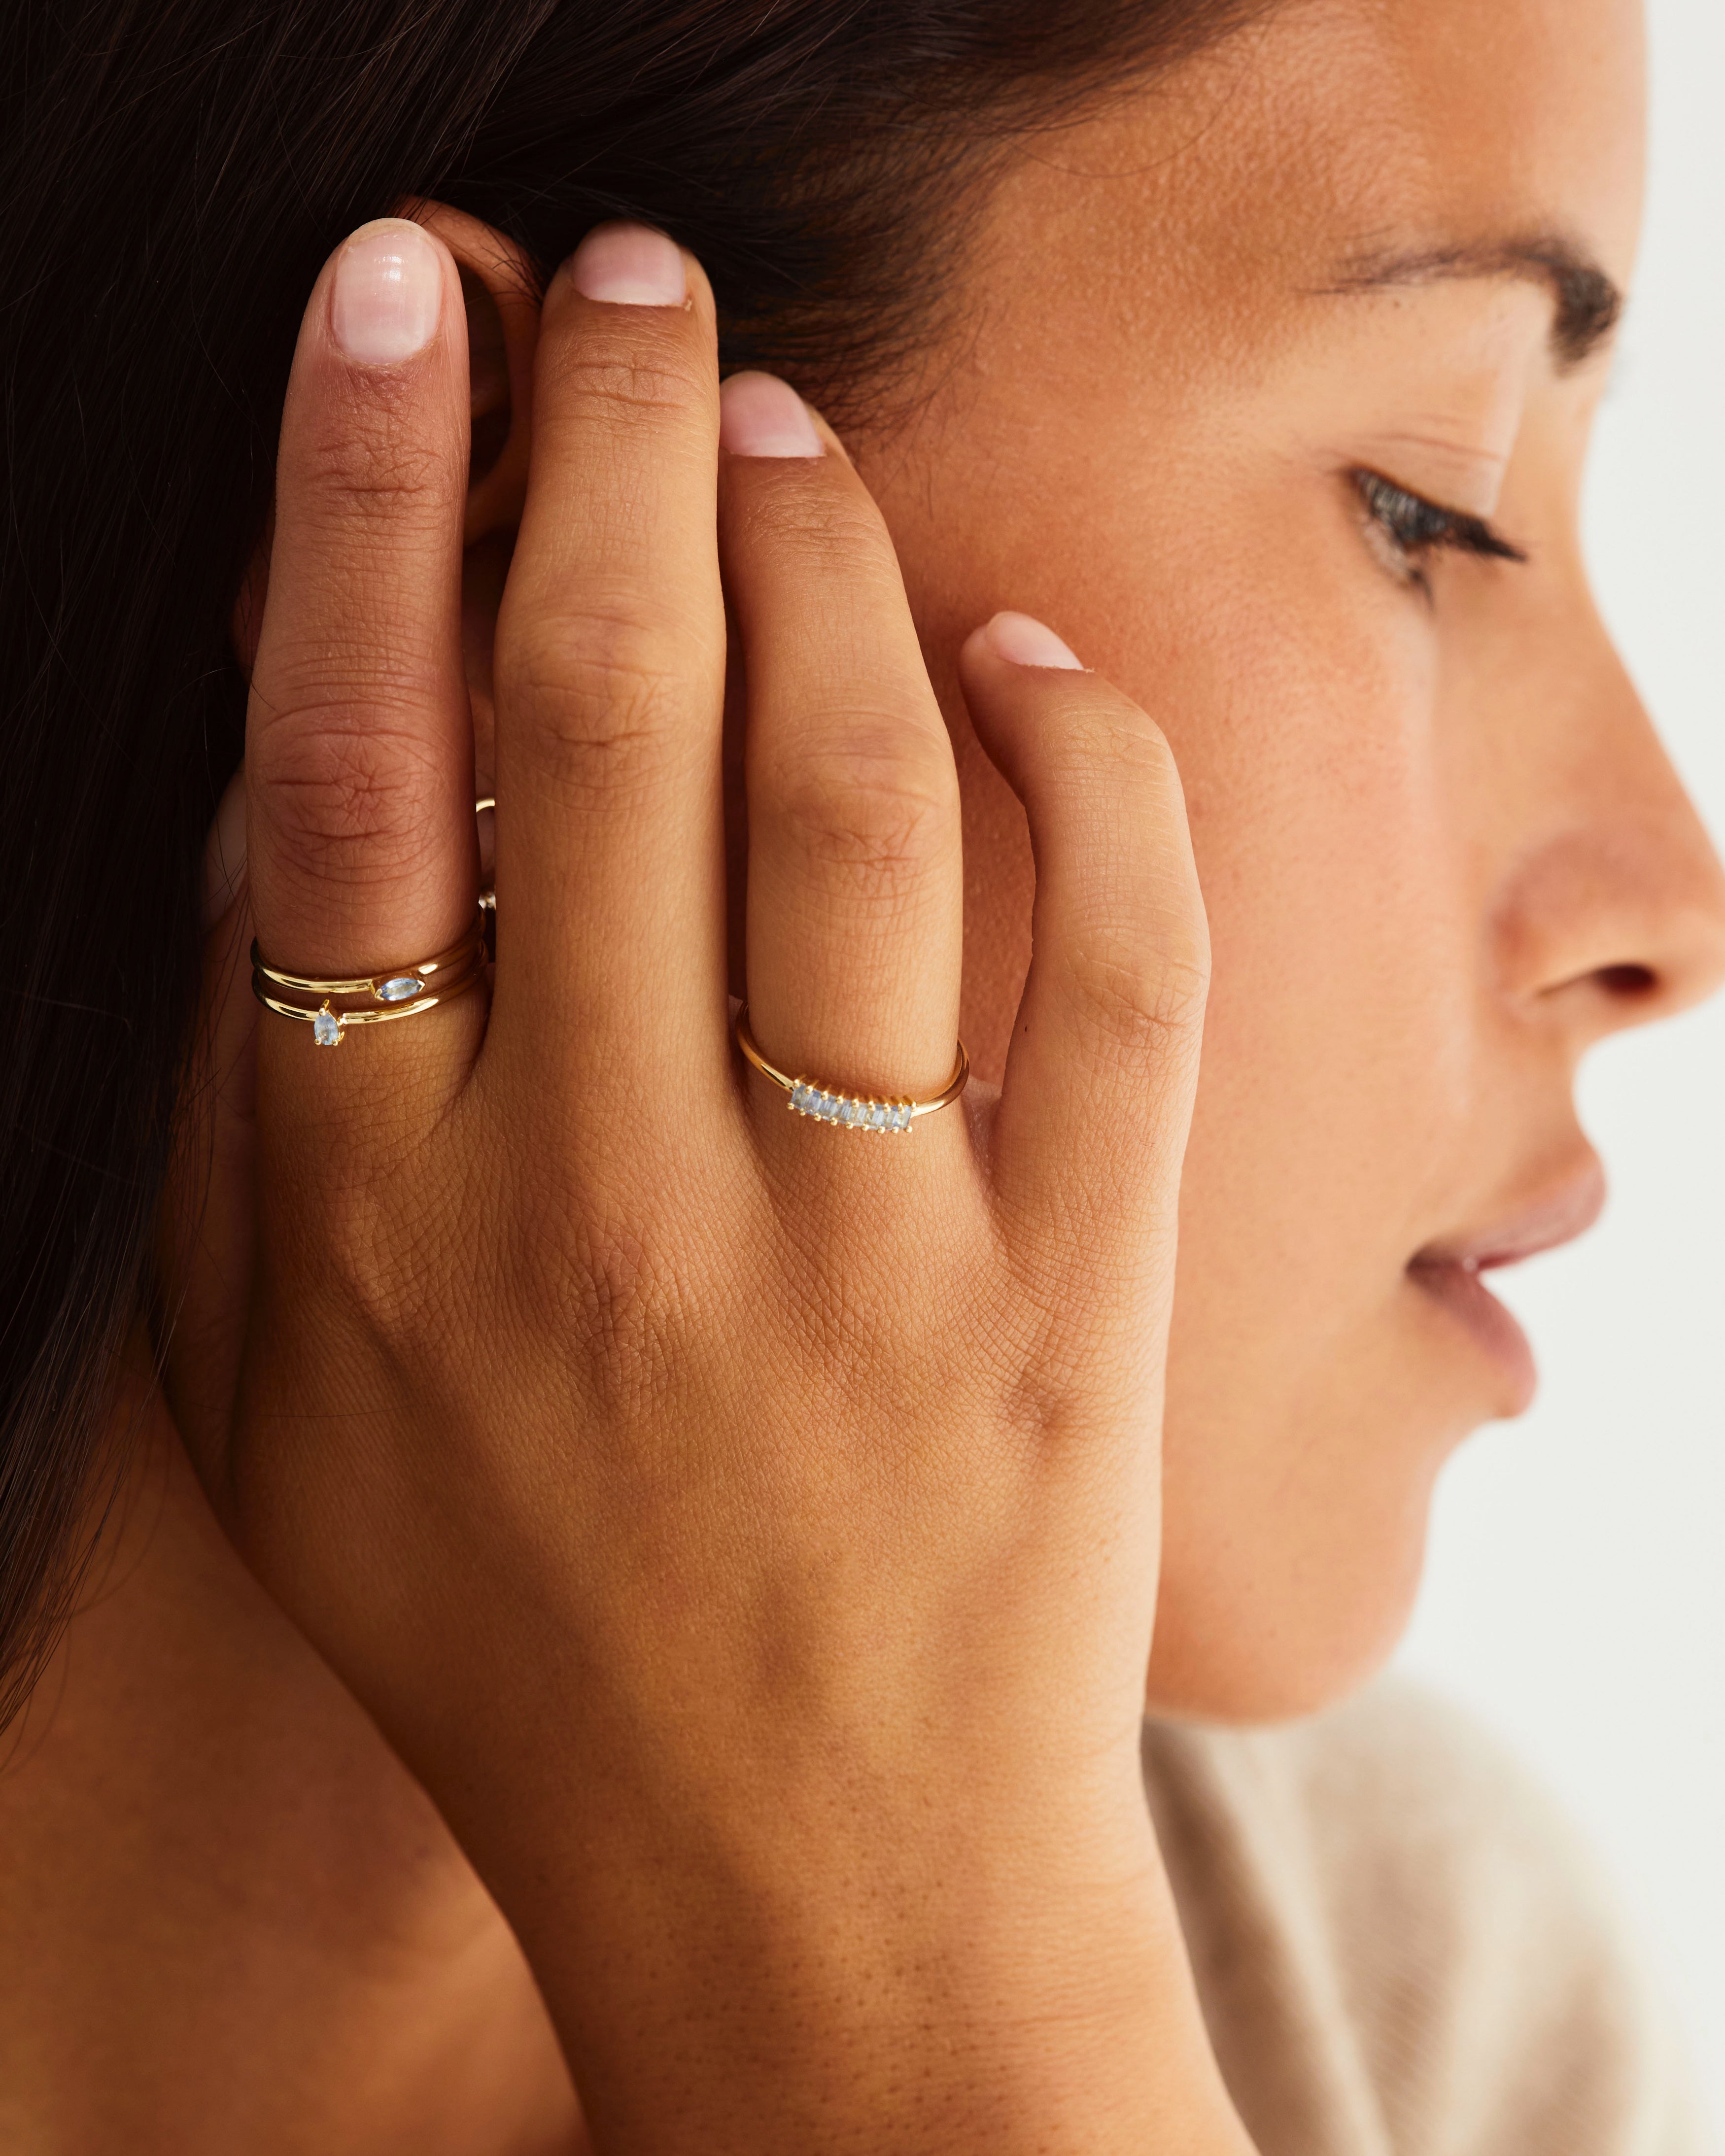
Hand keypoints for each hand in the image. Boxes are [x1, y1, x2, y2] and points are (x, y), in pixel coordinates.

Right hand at [165, 215, 1237, 2154]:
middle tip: (640, 280)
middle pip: (612, 726)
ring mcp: (863, 1248)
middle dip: (617, 444)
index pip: (360, 779)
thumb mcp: (290, 1401)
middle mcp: (611, 1204)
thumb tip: (303, 799)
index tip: (405, 301)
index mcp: (388, 1218)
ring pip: (861, 798)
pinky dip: (1092, 766)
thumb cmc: (520, 1637)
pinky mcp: (1071, 1291)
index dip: (372, 501)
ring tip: (792, 424)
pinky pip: (1116, 961)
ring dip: (829, 560)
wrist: (801, 1892)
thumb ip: (257, 1110)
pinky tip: (1031, 653)